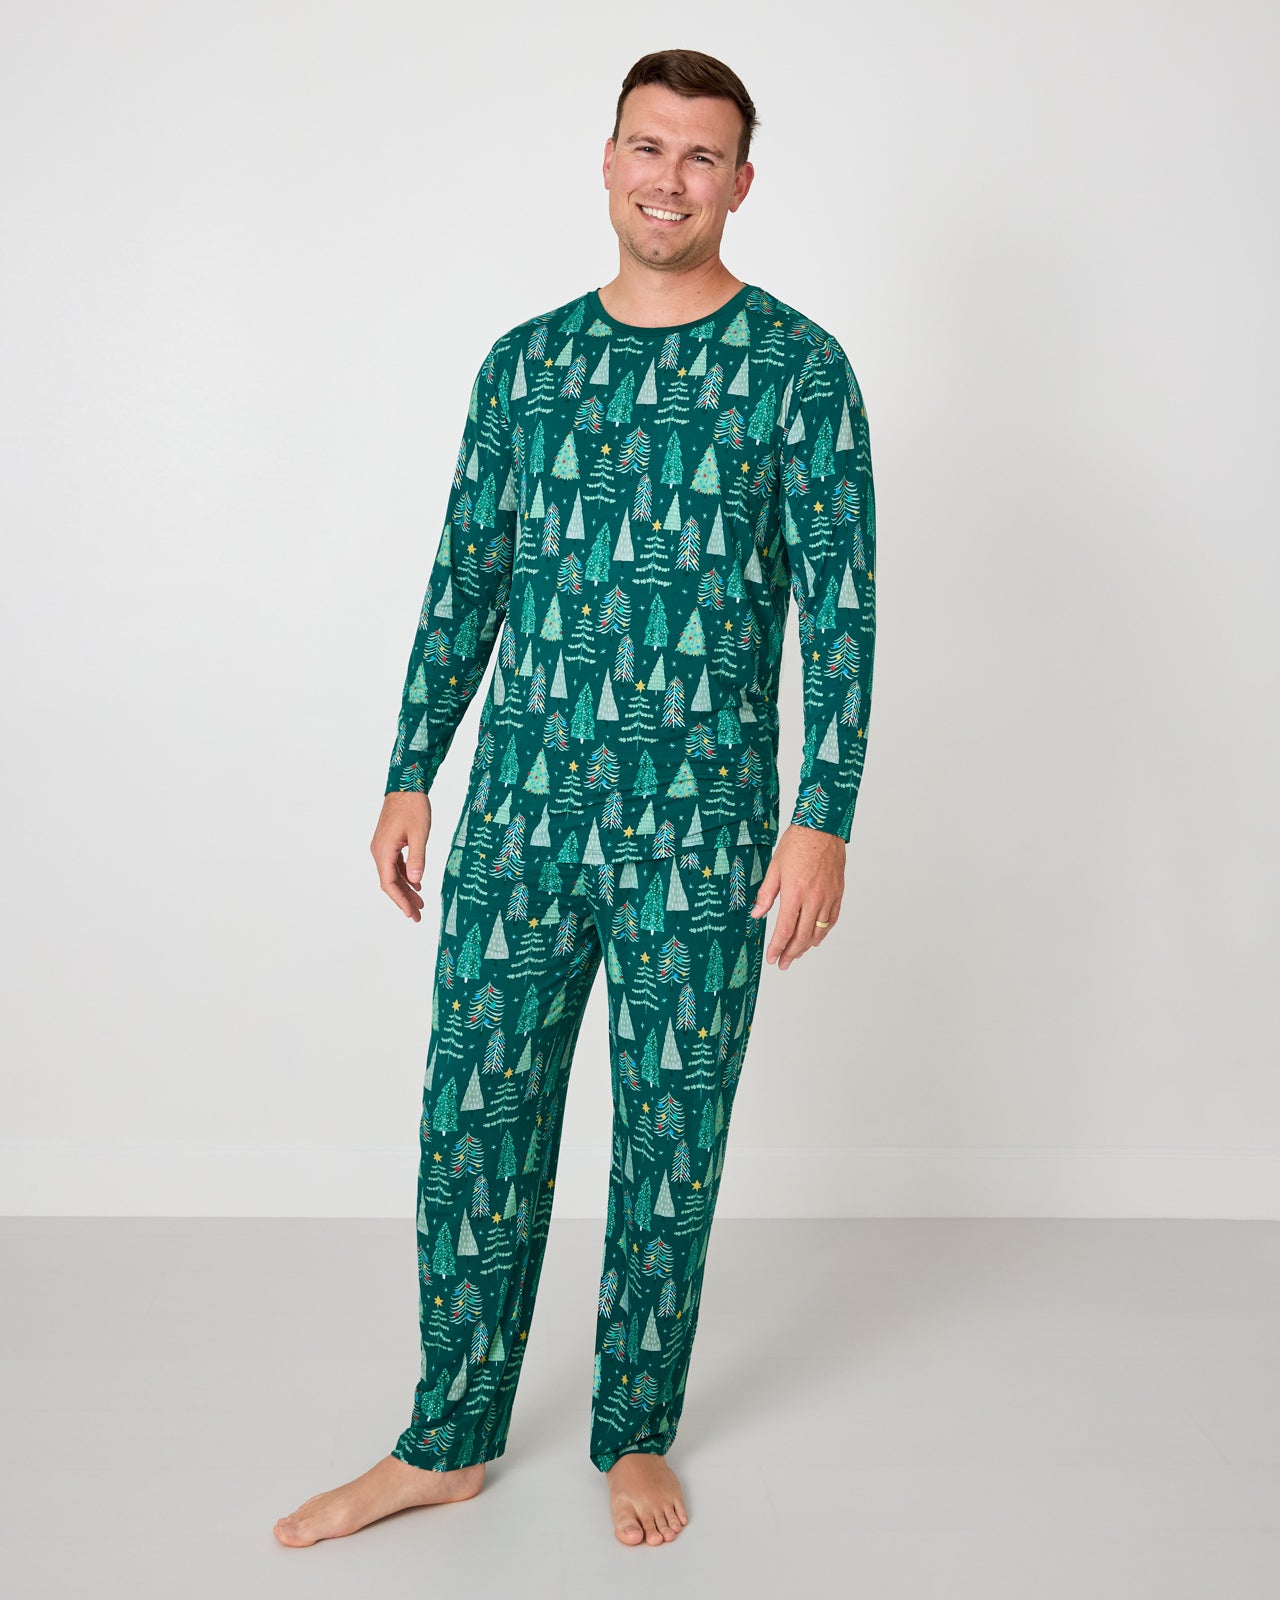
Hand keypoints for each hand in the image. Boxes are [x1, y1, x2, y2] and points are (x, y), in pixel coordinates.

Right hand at [371, 792, 432, 920]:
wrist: (406, 785)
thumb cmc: (413, 807)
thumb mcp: (419, 833)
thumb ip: (417, 858)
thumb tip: (416, 880)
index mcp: (383, 851)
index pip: (389, 883)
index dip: (400, 901)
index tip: (411, 914)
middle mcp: (379, 851)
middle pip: (390, 882)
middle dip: (403, 900)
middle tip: (417, 916)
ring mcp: (383, 846)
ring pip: (393, 874)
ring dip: (406, 888)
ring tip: (420, 903)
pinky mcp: (389, 842)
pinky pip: (395, 864)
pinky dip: (406, 875)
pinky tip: (417, 882)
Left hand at [749, 824, 844, 968]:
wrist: (822, 828)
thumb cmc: (797, 844)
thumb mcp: (775, 868)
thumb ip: (766, 894)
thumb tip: (756, 914)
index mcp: (795, 893)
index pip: (785, 929)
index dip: (777, 947)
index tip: (772, 958)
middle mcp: (814, 899)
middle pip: (802, 936)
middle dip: (791, 953)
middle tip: (783, 963)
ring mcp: (828, 898)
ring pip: (819, 932)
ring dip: (806, 946)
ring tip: (796, 953)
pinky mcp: (837, 894)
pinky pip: (832, 920)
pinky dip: (823, 933)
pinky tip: (815, 938)